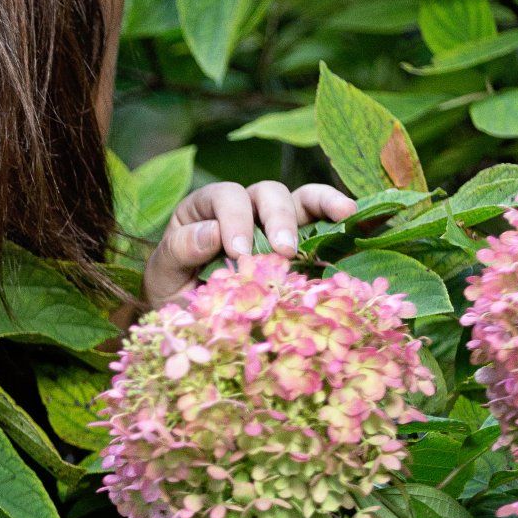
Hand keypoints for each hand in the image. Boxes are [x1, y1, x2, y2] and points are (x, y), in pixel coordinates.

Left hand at [142, 178, 356, 307]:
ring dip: (317, 208)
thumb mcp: (162, 276)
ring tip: (341, 218)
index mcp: (203, 210)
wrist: (192, 325)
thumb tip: (212, 234)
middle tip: (283, 253)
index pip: (223, 198)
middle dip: (276, 218)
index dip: (233, 220)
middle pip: (265, 193)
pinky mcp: (300, 244)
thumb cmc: (173, 296)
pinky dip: (337, 212)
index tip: (238, 253)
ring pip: (298, 199)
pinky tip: (355, 218)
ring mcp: (273, 224)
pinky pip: (321, 219)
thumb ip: (180, 251)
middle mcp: (241, 208)